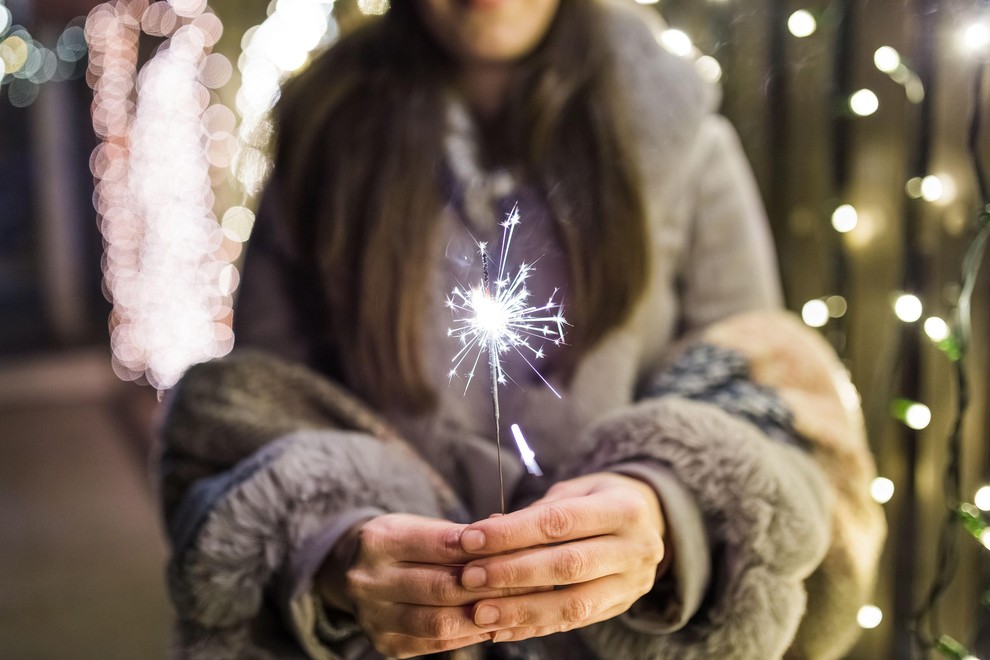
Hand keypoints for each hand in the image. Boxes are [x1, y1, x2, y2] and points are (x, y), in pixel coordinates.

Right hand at [324, 513, 541, 657]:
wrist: (350, 572)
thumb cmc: (402, 544)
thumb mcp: (420, 525)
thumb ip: (460, 535)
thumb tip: (510, 533)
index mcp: (378, 540)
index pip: (439, 545)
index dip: (482, 548)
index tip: (521, 547)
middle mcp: (369, 580)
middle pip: (442, 587)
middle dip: (491, 585)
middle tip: (532, 581)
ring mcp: (374, 617)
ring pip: (440, 622)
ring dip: (484, 616)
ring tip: (518, 607)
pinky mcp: (386, 645)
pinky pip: (435, 644)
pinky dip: (469, 635)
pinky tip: (495, 625)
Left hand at [457, 472, 665, 642]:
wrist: (648, 522)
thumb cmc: (598, 499)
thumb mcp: (576, 491)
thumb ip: (538, 513)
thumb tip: (488, 531)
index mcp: (625, 509)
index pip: (560, 522)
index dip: (512, 532)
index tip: (471, 538)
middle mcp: (636, 548)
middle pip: (568, 565)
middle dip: (513, 572)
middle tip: (470, 577)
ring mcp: (633, 583)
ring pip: (574, 603)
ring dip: (522, 610)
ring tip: (481, 612)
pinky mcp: (621, 606)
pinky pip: (574, 622)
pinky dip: (535, 627)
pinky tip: (502, 628)